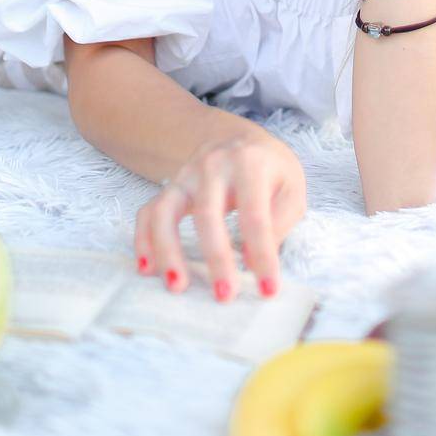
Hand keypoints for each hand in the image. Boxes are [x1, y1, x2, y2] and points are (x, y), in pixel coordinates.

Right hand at [132, 131, 306, 302]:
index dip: (262, 255)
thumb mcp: (291, 188)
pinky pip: (148, 212)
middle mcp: (213, 166)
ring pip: (166, 210)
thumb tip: (252, 261)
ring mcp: (186, 175)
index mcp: (250, 164)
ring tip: (177, 285)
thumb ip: (279, 221)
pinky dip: (143, 240)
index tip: (267, 290)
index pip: (255, 215)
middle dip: (215, 257)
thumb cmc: (270, 170)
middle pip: (208, 213)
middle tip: (224, 295)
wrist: (242, 140)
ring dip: (168, 250)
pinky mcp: (170, 187)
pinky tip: (146, 268)